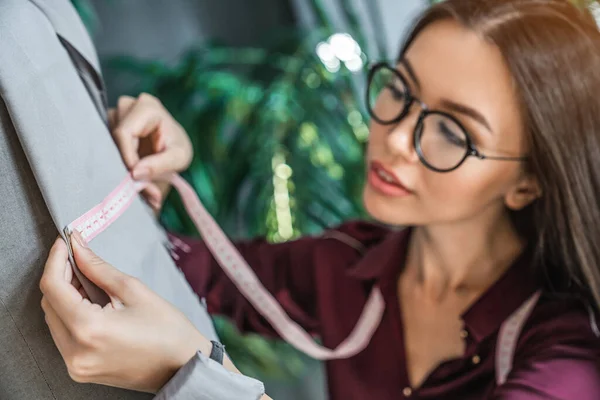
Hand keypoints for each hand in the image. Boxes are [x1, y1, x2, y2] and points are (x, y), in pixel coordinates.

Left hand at [39, 231, 210, 392]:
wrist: (183, 366)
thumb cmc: (168, 331)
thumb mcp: (134, 291)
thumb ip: (99, 268)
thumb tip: (78, 248)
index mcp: (89, 329)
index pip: (53, 287)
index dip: (56, 259)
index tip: (65, 243)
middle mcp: (76, 351)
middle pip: (49, 303)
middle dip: (60, 276)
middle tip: (78, 258)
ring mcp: (76, 365)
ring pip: (54, 320)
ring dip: (64, 296)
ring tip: (87, 280)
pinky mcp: (81, 370)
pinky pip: (64, 336)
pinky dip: (71, 315)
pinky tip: (89, 302)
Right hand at [109, 93, 192, 211]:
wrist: (171, 150)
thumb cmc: (177, 149)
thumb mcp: (179, 158)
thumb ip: (160, 165)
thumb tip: (135, 173)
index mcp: (147, 107)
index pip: (125, 133)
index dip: (127, 157)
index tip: (135, 178)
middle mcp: (127, 106)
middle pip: (113, 139)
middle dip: (123, 165)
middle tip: (136, 187)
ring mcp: (114, 116)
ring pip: (105, 145)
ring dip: (119, 166)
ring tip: (137, 181)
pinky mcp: (106, 128)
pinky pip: (102, 149)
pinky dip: (114, 165)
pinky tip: (128, 175)